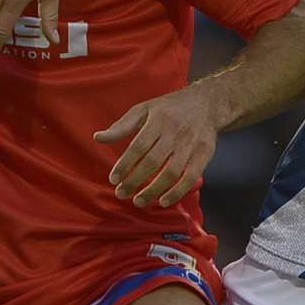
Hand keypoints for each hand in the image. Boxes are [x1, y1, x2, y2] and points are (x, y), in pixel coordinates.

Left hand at [94, 86, 219, 207]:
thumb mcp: (144, 110)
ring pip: (171, 172)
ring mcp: (191, 144)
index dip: (125, 165)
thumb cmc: (169, 108)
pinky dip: (177, 192)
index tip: (114, 179)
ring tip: (139, 201)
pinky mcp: (204, 154)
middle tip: (121, 194)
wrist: (207, 102)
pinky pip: (191, 177)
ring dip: (154, 190)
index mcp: (158, 120)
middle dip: (135, 181)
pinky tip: (164, 201)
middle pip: (153, 162)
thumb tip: (97, 138)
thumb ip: (121, 126)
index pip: (138, 146)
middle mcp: (175, 132)